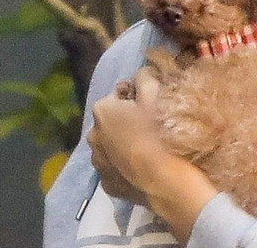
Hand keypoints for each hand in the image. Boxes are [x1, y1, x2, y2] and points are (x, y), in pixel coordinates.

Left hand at [86, 66, 166, 203]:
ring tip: (147, 148)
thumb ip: (144, 76)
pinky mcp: (107, 185)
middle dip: (126, 120)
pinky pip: (116, 169)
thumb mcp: (155, 93)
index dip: (135, 97)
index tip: (150, 104)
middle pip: (112, 121)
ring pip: (111, 146)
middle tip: (150, 126)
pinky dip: (125, 167)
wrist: (164, 180)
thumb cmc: (158, 131)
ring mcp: (98, 163)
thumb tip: (141, 72)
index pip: (119, 95)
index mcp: (102, 110)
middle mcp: (92, 135)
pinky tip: (142, 167)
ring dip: (123, 144)